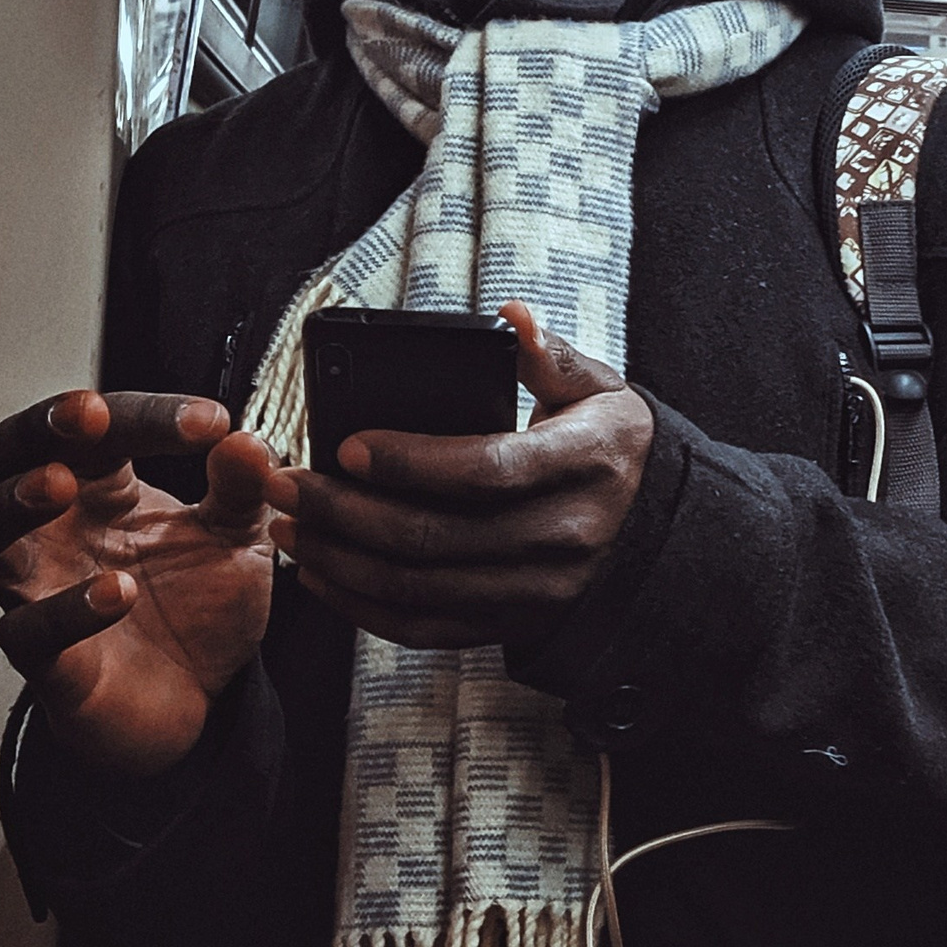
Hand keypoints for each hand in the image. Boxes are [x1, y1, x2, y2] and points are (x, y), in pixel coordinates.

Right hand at [0, 390, 281, 775]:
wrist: (201, 702)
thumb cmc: (199, 606)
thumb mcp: (239, 540)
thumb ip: (244, 492)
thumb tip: (245, 441)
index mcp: (99, 488)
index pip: (103, 430)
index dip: (148, 416)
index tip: (211, 423)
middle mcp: (52, 529)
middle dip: (33, 427)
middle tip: (85, 411)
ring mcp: (36, 591)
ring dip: (6, 501)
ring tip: (58, 484)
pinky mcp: (44, 661)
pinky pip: (25, 630)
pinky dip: (64, 608)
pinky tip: (117, 593)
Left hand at [267, 303, 651, 651]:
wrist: (657, 533)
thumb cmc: (611, 448)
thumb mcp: (599, 391)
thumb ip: (549, 355)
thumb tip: (511, 318)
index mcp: (583, 465)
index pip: (485, 469)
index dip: (409, 461)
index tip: (346, 444)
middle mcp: (563, 536)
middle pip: (435, 536)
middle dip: (345, 511)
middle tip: (288, 482)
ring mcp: (538, 590)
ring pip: (420, 588)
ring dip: (342, 561)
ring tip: (290, 525)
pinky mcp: (514, 623)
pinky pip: (427, 628)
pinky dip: (364, 609)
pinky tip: (323, 578)